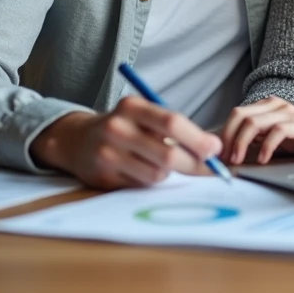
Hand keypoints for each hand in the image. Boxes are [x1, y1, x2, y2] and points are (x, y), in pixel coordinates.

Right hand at [29, 97, 220, 189]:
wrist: (77, 140)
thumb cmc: (124, 127)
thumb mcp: (143, 116)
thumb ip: (173, 128)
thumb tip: (213, 150)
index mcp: (132, 107)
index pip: (172, 122)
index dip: (198, 138)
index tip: (216, 149)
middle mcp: (117, 128)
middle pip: (167, 154)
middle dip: (194, 164)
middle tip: (210, 169)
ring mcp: (107, 154)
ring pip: (157, 174)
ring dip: (168, 173)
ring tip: (160, 163)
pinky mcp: (103, 177)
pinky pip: (141, 185)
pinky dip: (150, 181)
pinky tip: (141, 171)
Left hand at [220, 97, 293, 164]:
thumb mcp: (276, 141)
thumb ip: (257, 140)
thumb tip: (230, 151)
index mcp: (268, 107)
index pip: (236, 114)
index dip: (223, 134)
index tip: (217, 155)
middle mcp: (276, 106)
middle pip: (240, 115)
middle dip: (227, 137)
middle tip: (224, 159)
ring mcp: (289, 114)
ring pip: (254, 121)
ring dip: (241, 142)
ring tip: (237, 160)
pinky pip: (278, 131)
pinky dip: (266, 146)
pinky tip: (263, 159)